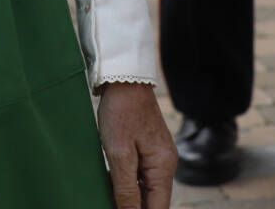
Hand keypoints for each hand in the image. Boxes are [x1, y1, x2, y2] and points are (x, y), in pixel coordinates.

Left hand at [97, 82, 176, 207]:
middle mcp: (165, 164)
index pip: (158, 208)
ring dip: (130, 197)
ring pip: (146, 188)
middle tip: (109, 204)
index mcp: (163, 167)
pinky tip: (112, 186)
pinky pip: (141, 175)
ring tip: (109, 199)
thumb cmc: (121, 112)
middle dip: (135, 207)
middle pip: (153, 200)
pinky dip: (128, 183)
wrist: (123, 78)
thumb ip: (126, 188)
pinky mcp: (147, 148)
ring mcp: (157, 156)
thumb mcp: (119, 154)